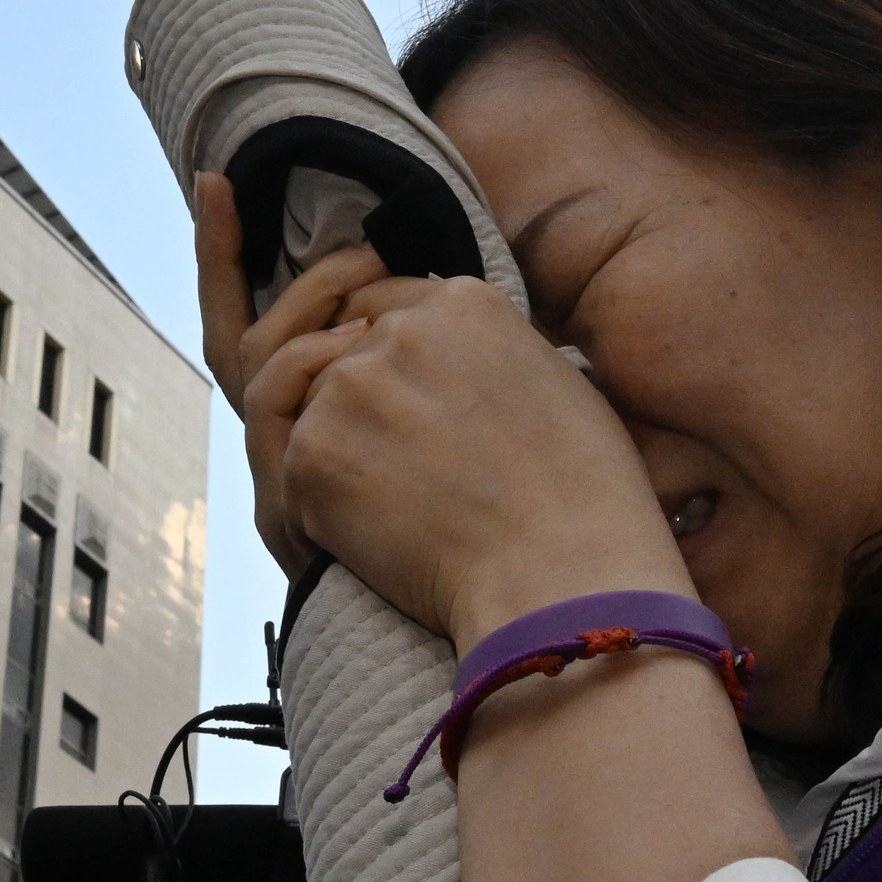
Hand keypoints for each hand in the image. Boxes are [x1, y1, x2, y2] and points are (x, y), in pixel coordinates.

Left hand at [196, 176, 681, 645]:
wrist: (560, 578)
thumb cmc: (583, 499)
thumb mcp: (554, 382)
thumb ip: (485, 353)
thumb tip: (450, 365)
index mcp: (463, 303)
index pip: (386, 306)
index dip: (391, 363)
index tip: (407, 411)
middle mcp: (399, 331)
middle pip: (343, 357)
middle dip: (363, 411)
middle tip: (408, 474)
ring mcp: (349, 389)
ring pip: (314, 413)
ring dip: (344, 457)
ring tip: (403, 510)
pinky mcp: (312, 454)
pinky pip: (297, 473)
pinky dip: (326, 512)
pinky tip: (380, 541)